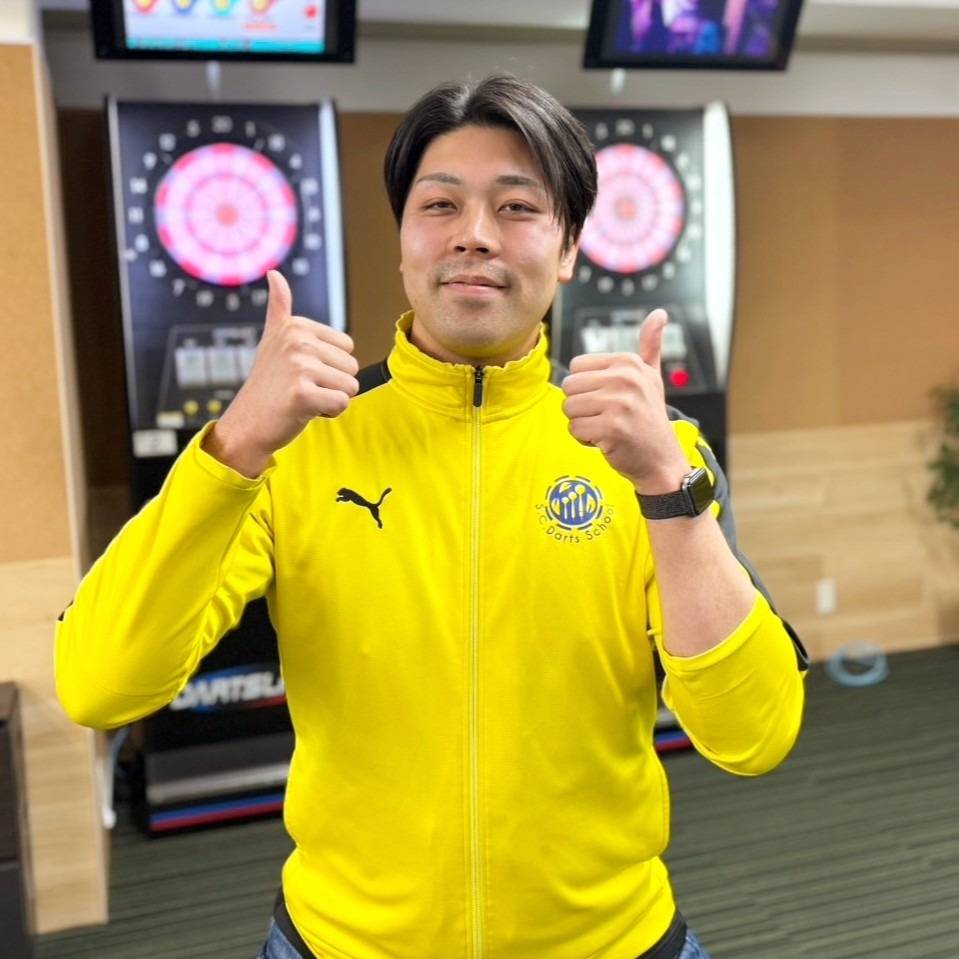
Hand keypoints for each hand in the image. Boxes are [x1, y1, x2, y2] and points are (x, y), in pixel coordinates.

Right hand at [204, 270, 358, 476]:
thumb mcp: (273, 340)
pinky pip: (342, 403)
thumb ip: (279, 307)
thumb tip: (274, 273)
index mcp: (296, 326)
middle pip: (352, 367)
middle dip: (332, 384)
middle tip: (302, 389)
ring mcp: (299, 367)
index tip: (301, 373)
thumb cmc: (267, 385)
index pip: (347, 348)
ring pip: (350, 386)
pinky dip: (328, 413)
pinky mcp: (303, 394)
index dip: (331, 367)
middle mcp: (297, 341)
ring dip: (331, 399)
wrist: (248, 424)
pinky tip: (304, 411)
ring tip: (302, 399)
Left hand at [561, 309, 687, 491]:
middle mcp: (625, 379)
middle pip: (569, 387)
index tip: (610, 400)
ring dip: (582, 423)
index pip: (576, 367)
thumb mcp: (652, 377)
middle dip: (581, 406)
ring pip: (569, 408)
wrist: (661, 459)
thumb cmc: (649, 417)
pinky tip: (606, 441)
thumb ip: (650, 345)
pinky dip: (584, 439)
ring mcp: (618, 403)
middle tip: (607, 416)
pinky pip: (574, 429)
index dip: (586, 388)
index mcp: (628, 362)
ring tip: (607, 427)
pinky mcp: (611, 428)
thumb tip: (659, 313)